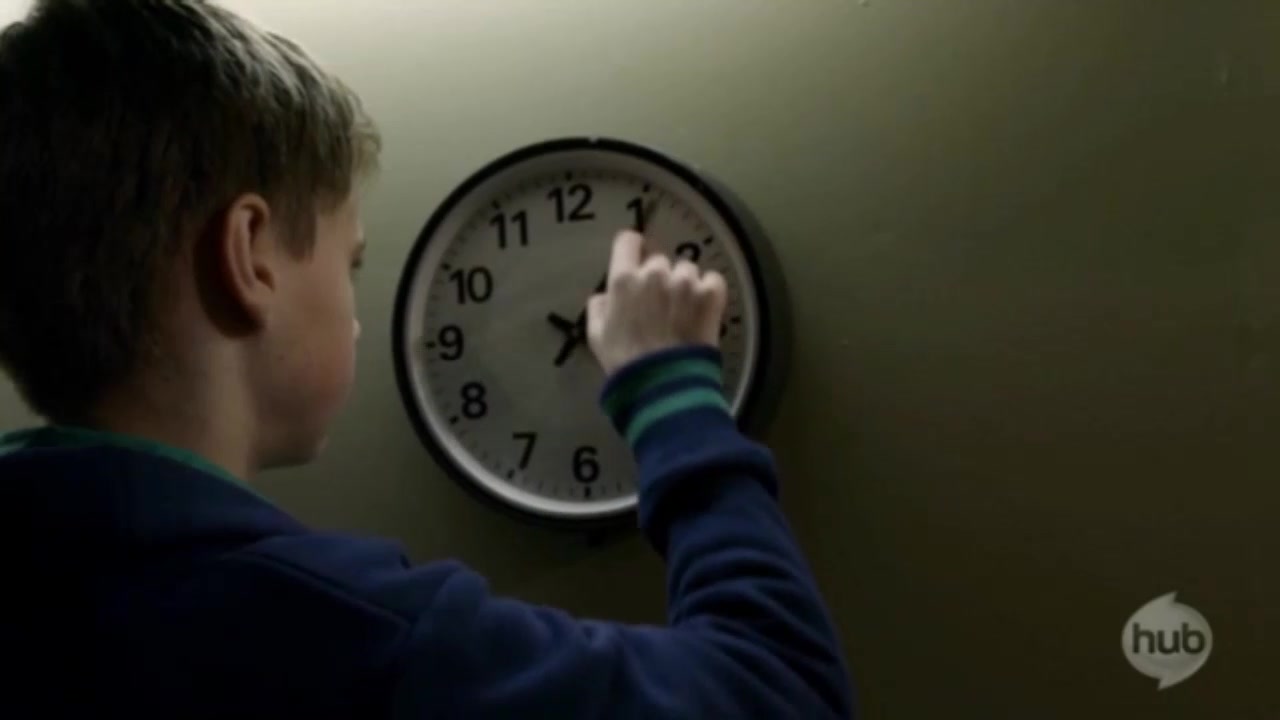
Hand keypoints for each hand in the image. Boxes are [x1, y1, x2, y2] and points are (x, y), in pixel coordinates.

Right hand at [586, 230, 726, 375]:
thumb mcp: (596, 335)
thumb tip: (607, 294)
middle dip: (658, 277)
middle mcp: (655, 273)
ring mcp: (685, 282)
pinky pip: (712, 279)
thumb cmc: (625, 361)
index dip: (631, 248)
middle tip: (658, 305)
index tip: (635, 259)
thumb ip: (598, 306)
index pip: (627, 240)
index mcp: (624, 279)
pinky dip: (708, 290)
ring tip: (682, 312)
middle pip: (658, 260)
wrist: (663, 384)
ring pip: (686, 269)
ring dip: (684, 284)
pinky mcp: (710, 294)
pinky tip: (701, 309)